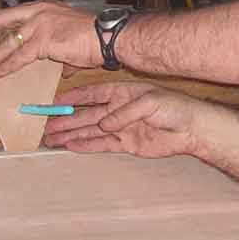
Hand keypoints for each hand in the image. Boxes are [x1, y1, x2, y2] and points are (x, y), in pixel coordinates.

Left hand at [0, 0, 101, 77]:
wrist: (109, 37)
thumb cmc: (96, 38)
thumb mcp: (71, 39)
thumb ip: (61, 52)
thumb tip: (62, 68)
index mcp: (44, 6)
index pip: (11, 14)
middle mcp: (38, 10)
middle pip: (0, 20)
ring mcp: (39, 23)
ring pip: (6, 42)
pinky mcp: (43, 40)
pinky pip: (17, 56)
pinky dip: (4, 66)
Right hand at [44, 82, 208, 158]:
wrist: (192, 128)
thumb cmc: (174, 107)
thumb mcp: (150, 102)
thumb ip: (124, 112)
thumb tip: (104, 124)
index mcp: (121, 93)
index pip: (92, 94)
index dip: (74, 98)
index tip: (55, 101)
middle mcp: (117, 109)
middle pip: (86, 115)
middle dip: (66, 120)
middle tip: (47, 126)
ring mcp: (120, 127)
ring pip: (90, 131)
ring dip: (72, 134)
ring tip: (52, 139)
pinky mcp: (126, 143)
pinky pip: (102, 144)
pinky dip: (86, 146)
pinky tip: (71, 147)